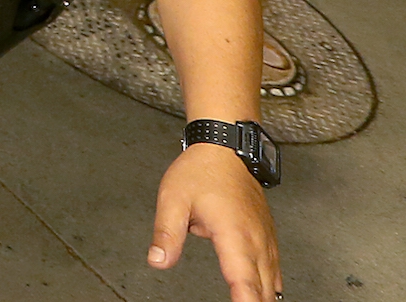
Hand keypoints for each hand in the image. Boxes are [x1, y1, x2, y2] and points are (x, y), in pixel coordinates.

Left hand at [149, 143, 280, 301]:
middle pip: (262, 284)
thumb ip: (166, 233)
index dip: (245, 300)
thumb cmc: (200, 171)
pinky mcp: (267, 233)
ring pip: (272, 278)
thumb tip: (158, 260)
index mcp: (233, 233)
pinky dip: (272, 283)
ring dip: (265, 295)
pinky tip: (269, 294)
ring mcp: (265, 236)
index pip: (242, 277)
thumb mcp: (173, 200)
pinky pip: (275, 266)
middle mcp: (255, 238)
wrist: (224, 147)